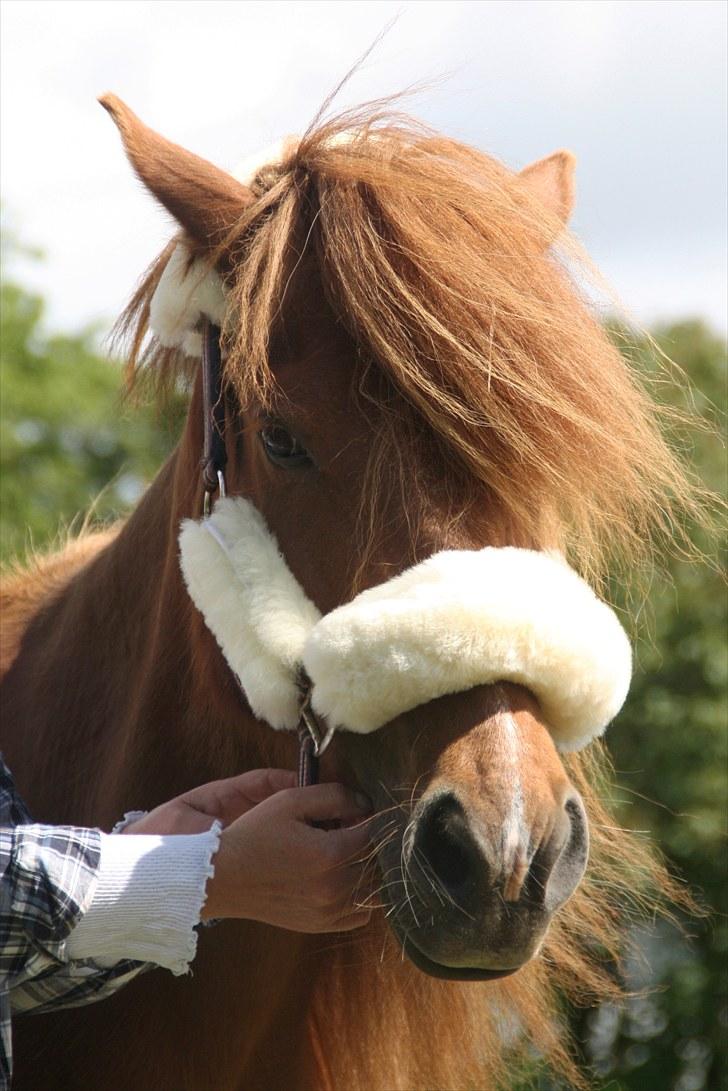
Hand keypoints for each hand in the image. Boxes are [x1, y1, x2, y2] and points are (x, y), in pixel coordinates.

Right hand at [123, 771, 373, 933]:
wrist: (223, 877)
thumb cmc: (255, 833)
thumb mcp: (291, 800)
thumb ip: (335, 796)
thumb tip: (365, 804)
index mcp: (330, 855)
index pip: (375, 832)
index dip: (370, 816)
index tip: (355, 810)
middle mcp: (336, 888)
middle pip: (378, 860)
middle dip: (371, 841)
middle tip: (349, 828)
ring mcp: (330, 912)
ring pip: (375, 889)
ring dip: (369, 868)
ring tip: (346, 853)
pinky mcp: (321, 926)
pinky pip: (361, 914)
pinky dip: (362, 896)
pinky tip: (343, 878)